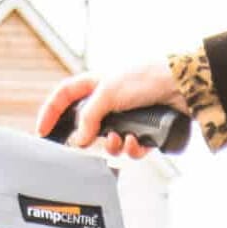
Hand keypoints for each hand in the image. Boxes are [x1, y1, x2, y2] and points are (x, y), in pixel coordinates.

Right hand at [36, 62, 187, 159]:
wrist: (184, 86)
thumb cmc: (146, 78)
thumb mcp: (109, 92)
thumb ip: (89, 117)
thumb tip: (77, 141)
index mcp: (97, 84)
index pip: (65, 96)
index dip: (51, 112)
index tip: (42, 131)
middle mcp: (111, 101)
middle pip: (87, 125)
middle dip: (89, 138)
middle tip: (87, 146)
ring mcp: (128, 116)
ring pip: (109, 141)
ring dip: (113, 145)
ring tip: (121, 139)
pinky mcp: (144, 131)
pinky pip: (131, 148)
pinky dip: (132, 148)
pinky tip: (138, 141)